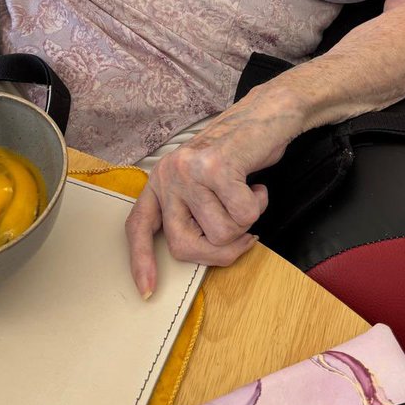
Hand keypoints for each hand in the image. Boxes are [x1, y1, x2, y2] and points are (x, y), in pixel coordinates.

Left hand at [125, 83, 307, 296]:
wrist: (265, 115)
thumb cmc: (238, 154)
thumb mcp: (203, 181)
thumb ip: (193, 211)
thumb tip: (202, 254)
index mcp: (161, 181)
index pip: (138, 226)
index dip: (139, 260)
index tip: (147, 289)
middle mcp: (169, 175)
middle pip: (183, 245)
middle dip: (220, 251)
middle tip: (244, 236)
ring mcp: (191, 170)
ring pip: (220, 233)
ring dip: (245, 222)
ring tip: (247, 195)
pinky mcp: (217, 167)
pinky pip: (243, 214)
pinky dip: (258, 205)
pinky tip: (256, 185)